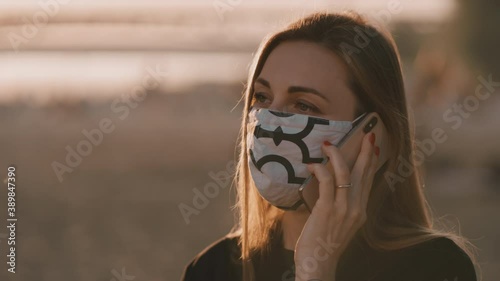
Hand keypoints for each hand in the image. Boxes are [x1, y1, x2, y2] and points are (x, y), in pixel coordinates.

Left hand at [294, 132, 379, 280]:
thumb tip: (332, 186)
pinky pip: (327, 181)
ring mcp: (343, 209)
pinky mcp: (328, 210)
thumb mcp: (339, 224)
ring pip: (344, 173)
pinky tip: (313, 164)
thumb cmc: (323, 244)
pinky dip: (320, 169)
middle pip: (363, 174)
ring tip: (329, 144)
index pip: (368, 181)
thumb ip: (341, 206)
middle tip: (367, 134)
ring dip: (337, 155)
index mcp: (360, 212)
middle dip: (365, 152)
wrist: (319, 265)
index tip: (373, 147)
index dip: (371, 162)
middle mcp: (356, 209)